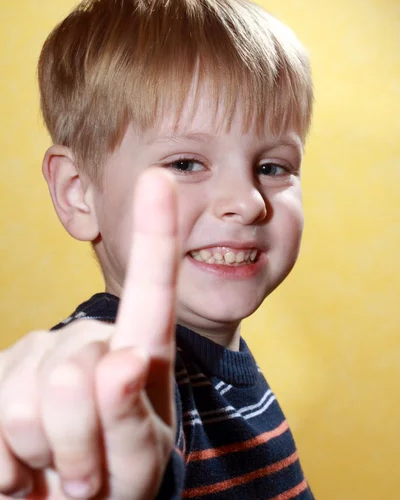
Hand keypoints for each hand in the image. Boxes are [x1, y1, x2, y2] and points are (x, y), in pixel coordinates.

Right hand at [0, 169, 178, 499]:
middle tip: (90, 466)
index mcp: (138, 350)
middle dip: (83, 441)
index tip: (161, 177)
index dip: (155, 231)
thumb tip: (120, 360)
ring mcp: (36, 355)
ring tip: (61, 463)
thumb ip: (133, 417)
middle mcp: (87, 339)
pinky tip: (23, 464)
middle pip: (78, 376)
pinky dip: (10, 467)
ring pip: (33, 403)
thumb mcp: (139, 460)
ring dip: (49, 454)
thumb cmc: (116, 479)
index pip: (152, 288)